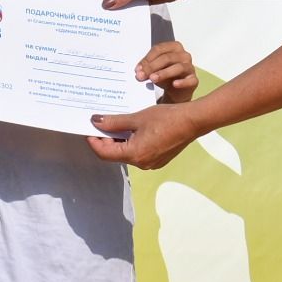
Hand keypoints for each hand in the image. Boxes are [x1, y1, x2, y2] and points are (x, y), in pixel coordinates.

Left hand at [88, 101, 204, 169]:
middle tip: (101, 123)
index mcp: (135, 154)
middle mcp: (142, 163)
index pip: (104, 153)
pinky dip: (130, 142)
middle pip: (115, 154)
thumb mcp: (137, 118)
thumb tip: (95, 121)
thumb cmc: (166, 118)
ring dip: (118, 141)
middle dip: (106, 139)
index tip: (88, 129)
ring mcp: (151, 163)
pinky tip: (131, 129)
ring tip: (115, 123)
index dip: (94, 141)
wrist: (192, 121)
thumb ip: (114, 122)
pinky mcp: (158, 159)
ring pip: (126, 153)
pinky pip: (138, 153)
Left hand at [137, 41, 197, 103]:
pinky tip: (174, 84)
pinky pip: (190, 80)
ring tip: (153, 79)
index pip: (159, 49)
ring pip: (178, 67)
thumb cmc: (165, 77)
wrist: (176, 92)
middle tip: (141, 75)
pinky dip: (182, 82)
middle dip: (152, 66)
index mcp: (173, 47)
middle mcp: (184, 55)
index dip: (147, 59)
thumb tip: (139, 72)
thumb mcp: (154, 70)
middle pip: (167, 58)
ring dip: (164, 73)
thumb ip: (147, 68)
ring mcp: (190, 67)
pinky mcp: (194, 80)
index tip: (137, 69)